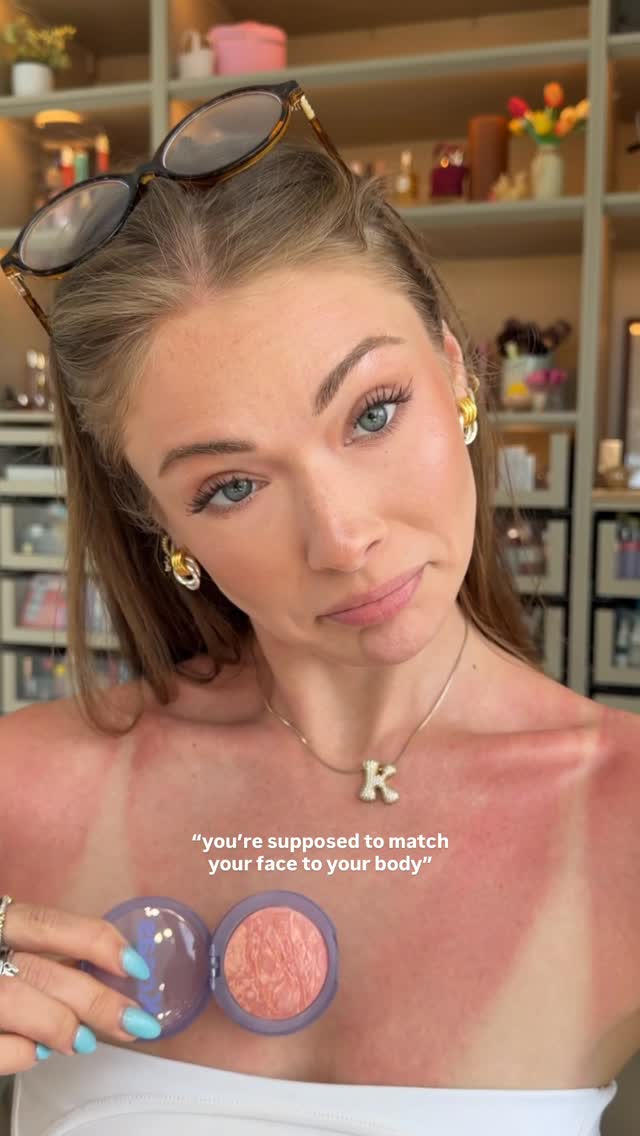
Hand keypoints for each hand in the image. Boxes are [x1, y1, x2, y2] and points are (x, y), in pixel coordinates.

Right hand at [0, 899, 160, 1071]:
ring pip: (14, 1000)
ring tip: (84, 1041)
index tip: (136, 965)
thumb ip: (50, 956)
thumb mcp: (11, 948)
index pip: (48, 923)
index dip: (96, 942)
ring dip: (60, 1025)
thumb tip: (115, 974)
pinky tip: (38, 1052)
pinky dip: (22, 1053)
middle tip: (135, 1021)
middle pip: (40, 969)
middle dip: (97, 999)